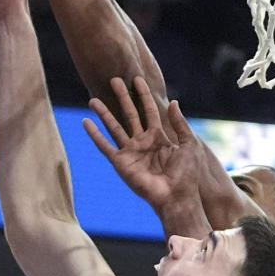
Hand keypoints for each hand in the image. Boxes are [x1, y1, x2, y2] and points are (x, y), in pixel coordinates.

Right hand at [83, 77, 205, 222]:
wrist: (176, 196)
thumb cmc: (186, 174)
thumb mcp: (188, 144)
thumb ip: (180, 123)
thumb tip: (174, 102)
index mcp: (159, 137)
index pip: (149, 111)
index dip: (143, 95)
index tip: (137, 79)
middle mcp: (143, 142)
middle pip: (130, 114)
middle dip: (122, 97)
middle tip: (114, 79)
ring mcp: (130, 152)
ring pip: (114, 127)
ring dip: (104, 113)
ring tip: (93, 99)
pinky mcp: (121, 163)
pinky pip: (105, 146)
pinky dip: (95, 135)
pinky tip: (86, 122)